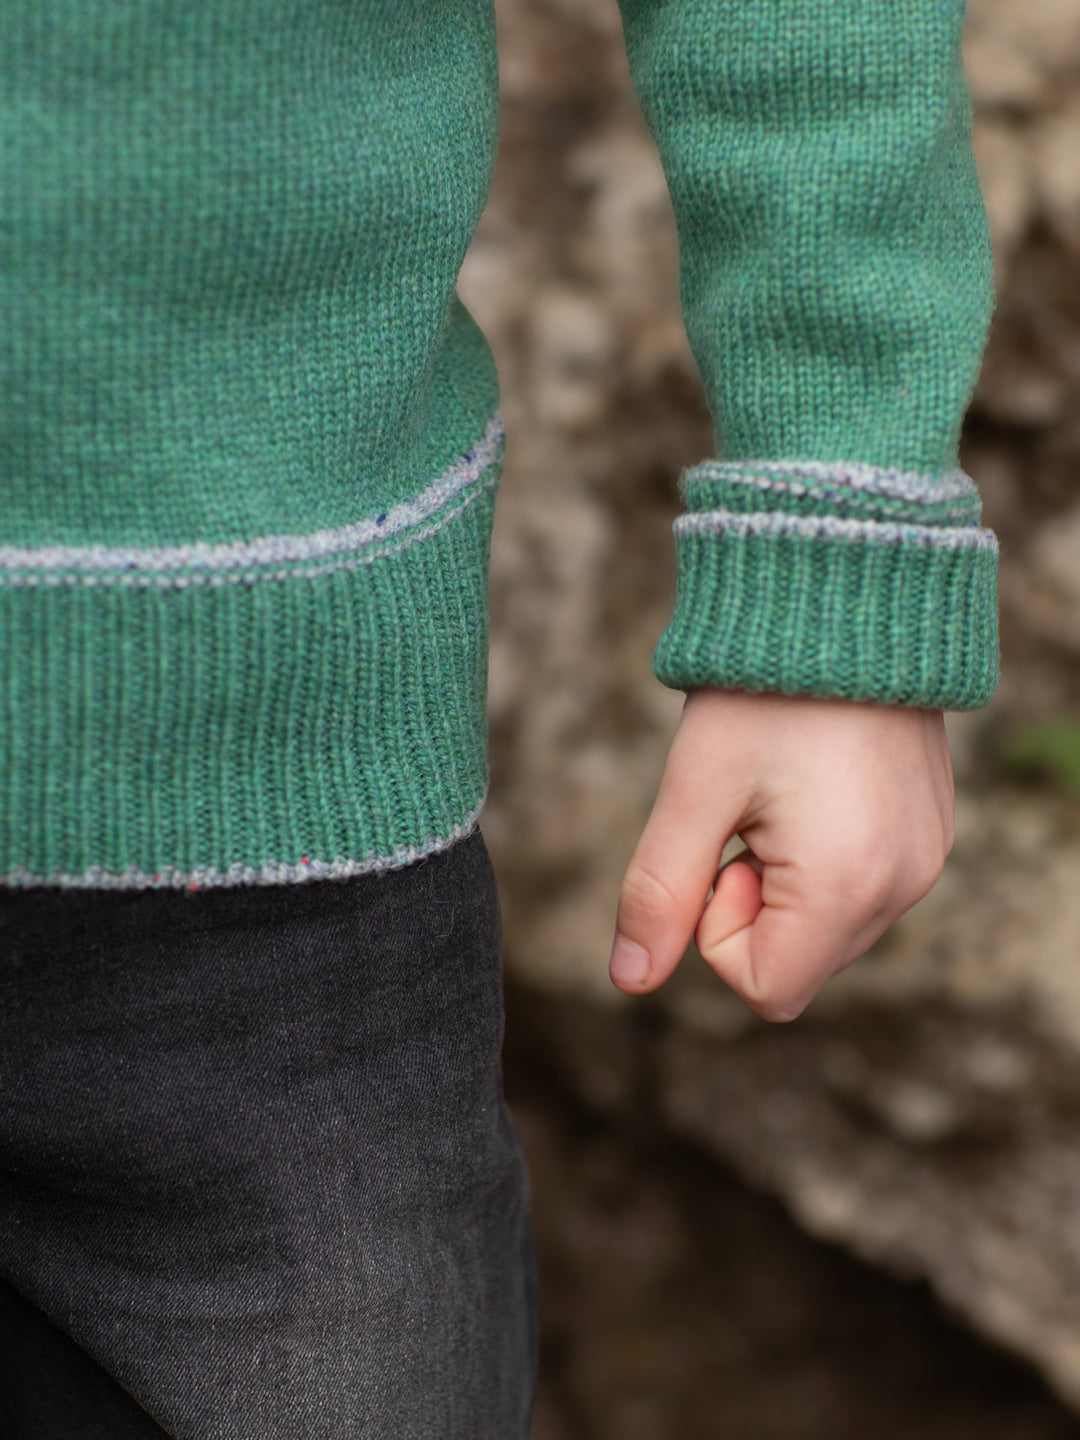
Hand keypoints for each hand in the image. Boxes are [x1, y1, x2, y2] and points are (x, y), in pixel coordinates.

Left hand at [608, 688, 954, 1020]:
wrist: (845, 598)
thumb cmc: (761, 691)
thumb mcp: (694, 790)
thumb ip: (659, 892)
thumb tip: (628, 980)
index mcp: (846, 886)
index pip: (766, 989)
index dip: (717, 931)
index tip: (722, 848)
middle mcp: (903, 887)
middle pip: (798, 963)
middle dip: (752, 905)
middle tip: (750, 814)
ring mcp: (925, 860)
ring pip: (827, 930)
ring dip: (786, 882)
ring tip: (784, 793)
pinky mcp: (930, 834)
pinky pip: (861, 890)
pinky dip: (822, 860)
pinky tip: (815, 785)